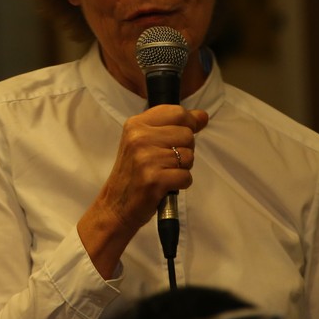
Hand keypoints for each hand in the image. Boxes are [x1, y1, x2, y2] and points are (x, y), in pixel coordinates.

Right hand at [77, 105, 208, 276]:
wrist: (116, 206)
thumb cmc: (133, 173)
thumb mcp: (145, 142)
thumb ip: (173, 126)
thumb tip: (203, 116)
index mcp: (136, 124)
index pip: (177, 112)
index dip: (187, 124)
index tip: (180, 137)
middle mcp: (139, 138)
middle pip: (187, 134)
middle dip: (184, 150)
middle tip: (166, 162)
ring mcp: (146, 159)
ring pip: (189, 156)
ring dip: (182, 168)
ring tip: (163, 173)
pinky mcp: (154, 179)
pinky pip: (186, 176)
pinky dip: (181, 183)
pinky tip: (166, 185)